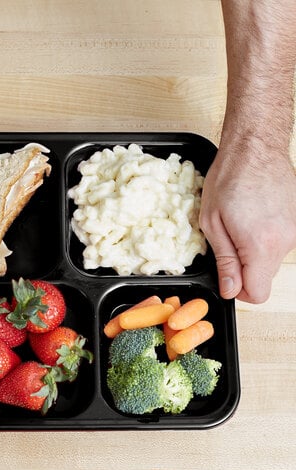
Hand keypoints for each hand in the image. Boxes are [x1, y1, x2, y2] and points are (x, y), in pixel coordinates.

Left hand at [199, 145, 295, 303]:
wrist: (255, 148)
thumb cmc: (228, 180)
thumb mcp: (212, 224)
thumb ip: (224, 261)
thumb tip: (229, 290)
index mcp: (261, 246)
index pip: (257, 293)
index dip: (237, 290)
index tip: (226, 276)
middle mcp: (285, 241)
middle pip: (264, 277)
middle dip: (243, 268)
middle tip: (227, 241)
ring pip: (271, 259)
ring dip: (253, 251)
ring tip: (239, 223)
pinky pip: (279, 242)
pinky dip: (265, 237)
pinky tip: (253, 216)